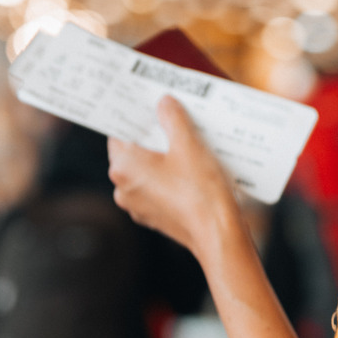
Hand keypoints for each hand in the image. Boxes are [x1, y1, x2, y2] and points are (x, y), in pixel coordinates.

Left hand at [108, 96, 242, 257]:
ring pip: (145, 171)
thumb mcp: (188, 144)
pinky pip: (156, 189)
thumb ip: (172, 117)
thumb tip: (163, 103)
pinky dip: (168, 178)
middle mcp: (122, 187)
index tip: (148, 106)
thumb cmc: (200, 189)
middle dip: (152, 137)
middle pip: (133, 152)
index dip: (135, 118)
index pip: (119, 132)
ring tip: (186, 144)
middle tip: (172, 120)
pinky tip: (191, 170)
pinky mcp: (153, 217)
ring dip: (162, 158)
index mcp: (123, 166)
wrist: (217, 234)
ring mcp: (137, 205)